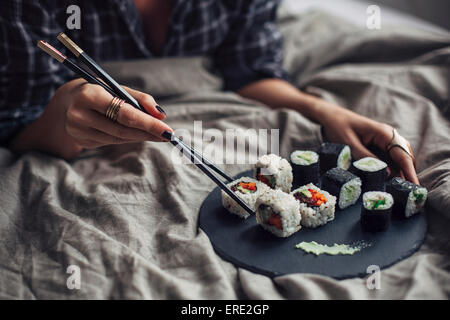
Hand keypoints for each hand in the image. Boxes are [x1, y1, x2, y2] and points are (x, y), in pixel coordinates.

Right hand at [10, 79, 172, 158]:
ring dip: (141, 137)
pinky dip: (128, 139)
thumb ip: (140, 99)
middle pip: (123, 129)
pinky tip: (137, 135)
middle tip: (168, 135)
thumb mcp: (117, 87)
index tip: (167, 130)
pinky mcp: (82, 141)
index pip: (125, 113)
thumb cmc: (99, 91)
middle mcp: (80, 114)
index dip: (148, 123)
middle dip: (148, 133)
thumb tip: (161, 115)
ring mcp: (78, 131)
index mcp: (89, 95)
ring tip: (156, 134)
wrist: (67, 101)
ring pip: (119, 138)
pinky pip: (112, 142)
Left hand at [318, 101, 418, 183]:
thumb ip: (367, 158)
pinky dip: (390, 170)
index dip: (410, 172)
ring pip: (398, 160)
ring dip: (400, 174)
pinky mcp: (377, 146)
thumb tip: (387, 174)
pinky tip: (389, 183)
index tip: (415, 186)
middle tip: (410, 195)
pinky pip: (388, 159)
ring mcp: (384, 141)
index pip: (402, 155)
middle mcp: (388, 137)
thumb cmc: (338, 127)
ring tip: (401, 192)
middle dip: (407, 175)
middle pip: (404, 158)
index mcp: (384, 133)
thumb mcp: (350, 144)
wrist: (330, 117)